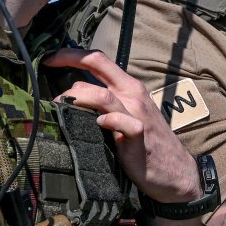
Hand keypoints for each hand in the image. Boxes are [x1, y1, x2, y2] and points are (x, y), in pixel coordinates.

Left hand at [42, 48, 198, 204]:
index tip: (49, 58)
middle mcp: (132, 95)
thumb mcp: (127, 116)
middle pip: (98, 65)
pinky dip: (107, 120)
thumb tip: (71, 99)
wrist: (176, 171)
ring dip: (77, 98)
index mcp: (129, 87)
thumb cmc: (147, 144)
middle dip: (68, 68)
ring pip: (102, 95)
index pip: (99, 59)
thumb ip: (104, 104)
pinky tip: (98, 125)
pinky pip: (122, 122)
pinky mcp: (138, 136)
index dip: (72, 54)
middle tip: (49, 84)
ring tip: (61, 109)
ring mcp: (136, 114)